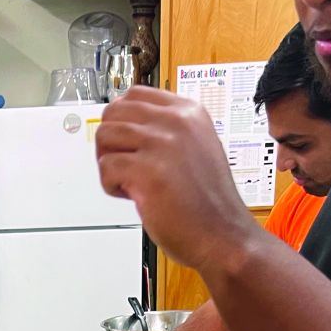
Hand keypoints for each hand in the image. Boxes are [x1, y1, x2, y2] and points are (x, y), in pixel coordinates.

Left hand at [96, 87, 254, 271]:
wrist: (224, 237)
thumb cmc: (209, 205)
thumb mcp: (197, 149)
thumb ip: (169, 134)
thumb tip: (130, 128)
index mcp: (189, 112)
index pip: (135, 94)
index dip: (123, 120)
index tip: (128, 143)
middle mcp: (176, 122)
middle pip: (114, 112)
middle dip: (111, 142)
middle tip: (124, 166)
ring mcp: (162, 144)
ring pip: (105, 135)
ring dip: (108, 163)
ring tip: (130, 182)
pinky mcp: (148, 171)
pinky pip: (106, 167)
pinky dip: (111, 186)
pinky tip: (133, 197)